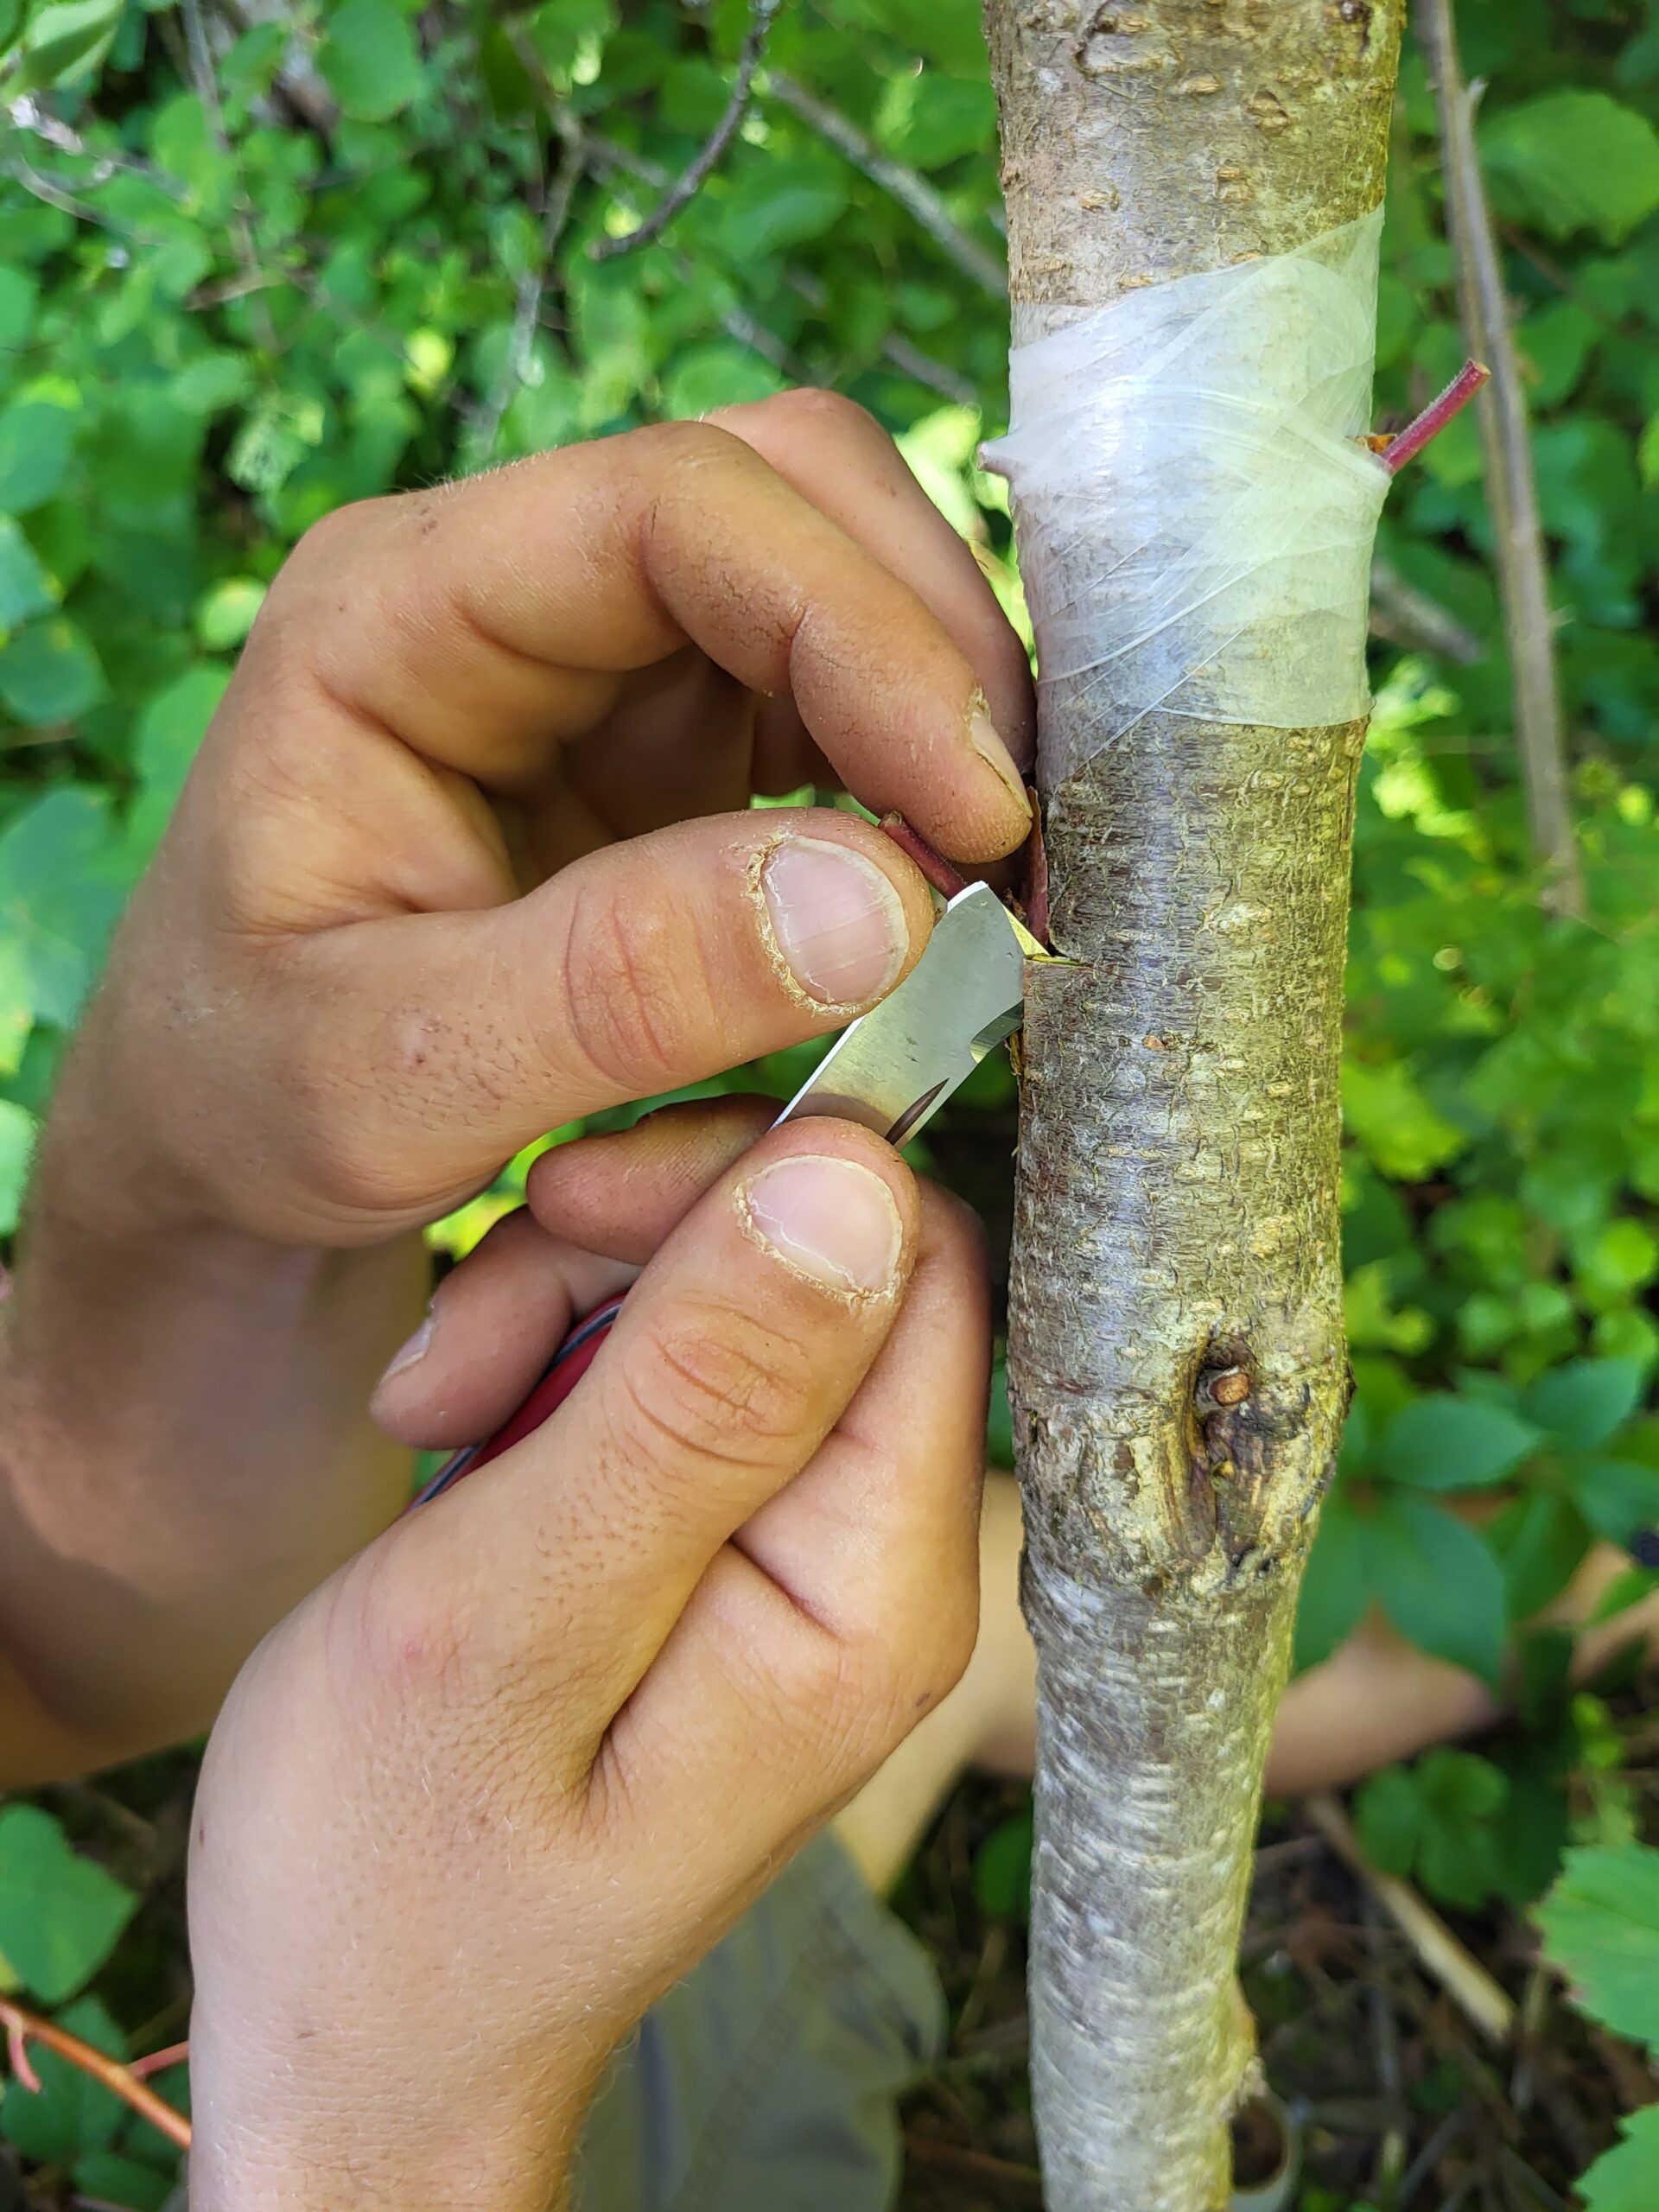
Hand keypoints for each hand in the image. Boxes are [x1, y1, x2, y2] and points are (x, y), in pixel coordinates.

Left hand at [55, 389, 1032, 1249]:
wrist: (231, 1133)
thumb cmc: (255, 1093)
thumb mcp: (387, 1074)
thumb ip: (611, 987)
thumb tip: (882, 900)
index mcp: (396, 612)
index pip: (674, 510)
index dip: (860, 626)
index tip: (974, 811)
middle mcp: (514, 591)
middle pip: (792, 494)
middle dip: (939, 647)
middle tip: (1028, 849)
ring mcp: (605, 658)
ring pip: (845, 581)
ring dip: (952, 710)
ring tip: (1013, 880)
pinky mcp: (676, 744)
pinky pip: (841, 703)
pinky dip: (922, 779)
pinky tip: (954, 888)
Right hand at [187, 1109, 989, 2209]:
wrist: (363, 2042)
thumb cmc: (397, 1882)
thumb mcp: (510, 1620)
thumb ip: (687, 1402)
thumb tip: (854, 1178)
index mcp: (873, 1584)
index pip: (914, 1262)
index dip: (752, 1187)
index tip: (569, 1208)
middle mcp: (877, 1560)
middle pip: (828, 1263)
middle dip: (634, 1250)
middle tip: (463, 1348)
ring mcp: (804, 1556)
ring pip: (734, 1298)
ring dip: (569, 1307)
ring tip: (436, 1415)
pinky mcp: (726, 1550)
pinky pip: (676, 1374)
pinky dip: (555, 1365)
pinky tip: (461, 1435)